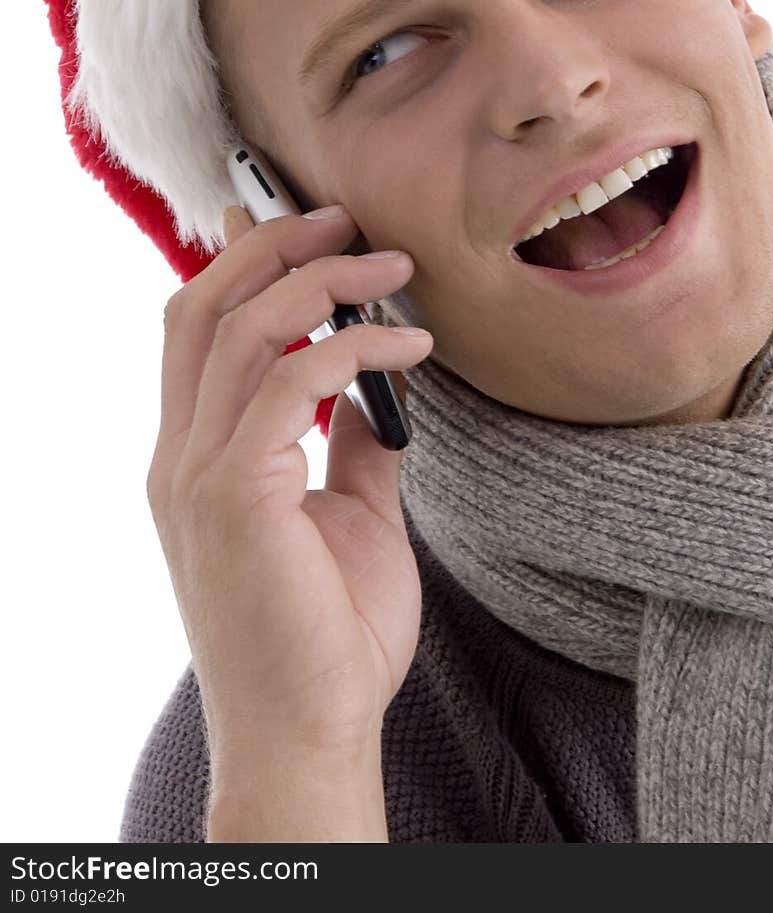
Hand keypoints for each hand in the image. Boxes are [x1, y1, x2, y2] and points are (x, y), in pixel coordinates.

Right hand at [146, 203, 431, 771]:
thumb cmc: (328, 636)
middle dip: (270, 245)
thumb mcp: (350, 516)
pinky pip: (288, 383)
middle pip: (201, 305)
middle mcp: (180, 456)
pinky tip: (410, 346)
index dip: (246, 262)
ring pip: (236, 328)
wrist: (310, 735)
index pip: (198, 328)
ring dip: (319, 282)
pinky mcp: (233, 496)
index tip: (313, 228)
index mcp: (197, 458)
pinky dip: (350, 346)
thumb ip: (354, 444)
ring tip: (391, 267)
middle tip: (345, 220)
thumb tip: (382, 384)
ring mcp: (196, 475)